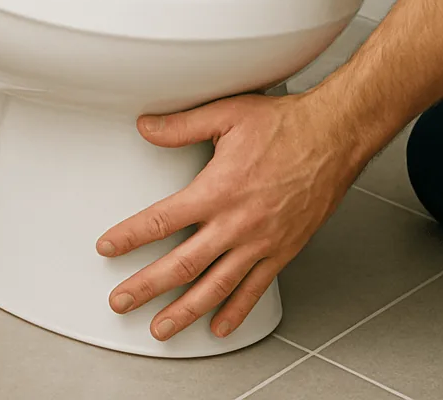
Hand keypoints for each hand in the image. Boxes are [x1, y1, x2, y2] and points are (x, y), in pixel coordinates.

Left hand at [96, 92, 366, 340]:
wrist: (335, 137)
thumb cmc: (284, 124)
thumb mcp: (227, 114)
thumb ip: (182, 125)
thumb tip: (145, 126)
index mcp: (218, 189)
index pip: (162, 220)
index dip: (130, 237)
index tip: (108, 248)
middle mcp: (237, 223)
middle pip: (182, 265)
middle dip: (146, 286)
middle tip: (120, 301)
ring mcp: (261, 242)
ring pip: (215, 287)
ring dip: (184, 311)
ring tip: (160, 328)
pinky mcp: (283, 250)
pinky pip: (255, 288)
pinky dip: (236, 311)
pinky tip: (219, 325)